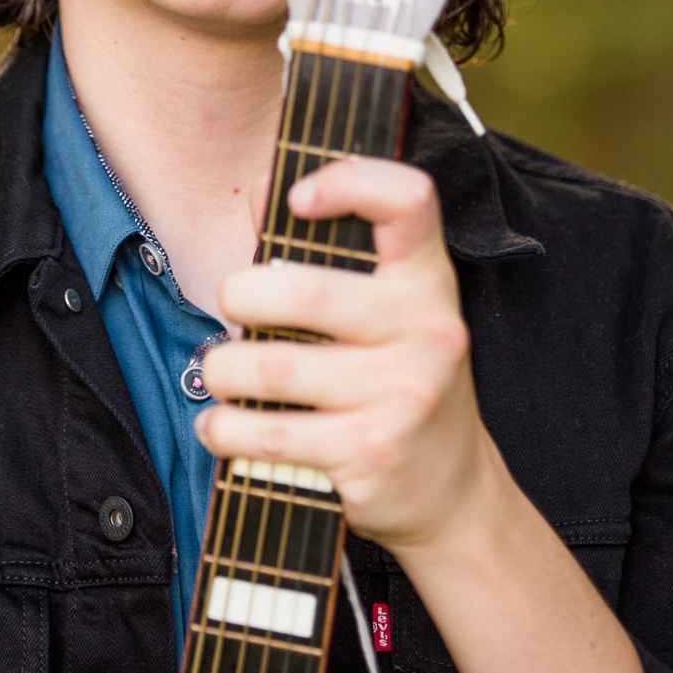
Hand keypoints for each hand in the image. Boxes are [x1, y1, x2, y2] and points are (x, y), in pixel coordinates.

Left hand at [196, 155, 495, 554]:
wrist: (451, 493)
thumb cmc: (399, 385)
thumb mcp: (389, 314)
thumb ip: (330, 256)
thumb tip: (264, 188)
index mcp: (430, 282)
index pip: (410, 199)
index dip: (350, 179)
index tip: (298, 199)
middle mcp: (428, 330)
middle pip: (305, 289)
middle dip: (239, 296)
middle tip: (232, 308)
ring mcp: (403, 393)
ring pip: (270, 368)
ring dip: (221, 371)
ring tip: (221, 375)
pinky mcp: (371, 452)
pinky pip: (266, 432)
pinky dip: (222, 430)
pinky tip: (223, 428)